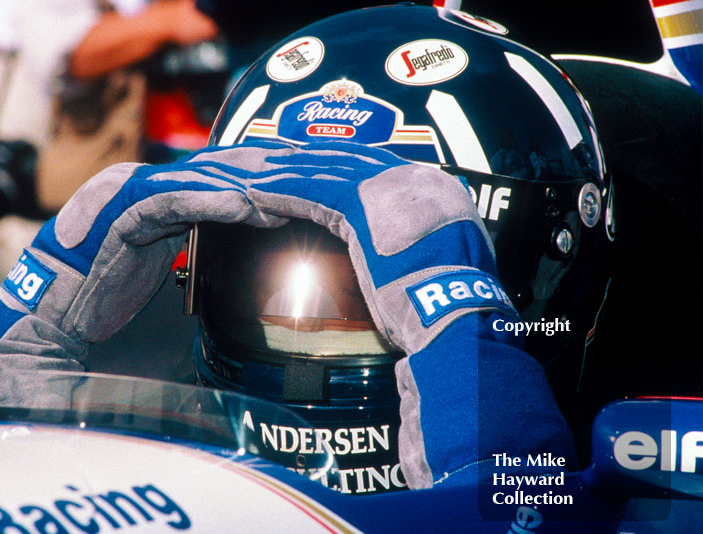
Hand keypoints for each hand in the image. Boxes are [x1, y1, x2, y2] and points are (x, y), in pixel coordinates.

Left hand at [241, 140, 515, 354]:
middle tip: (272, 158)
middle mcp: (412, 177)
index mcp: (433, 189)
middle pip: (345, 159)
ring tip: (253, 172)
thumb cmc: (447, 305)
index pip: (376, 168)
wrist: (456, 313)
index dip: (339, 167)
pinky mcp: (361, 204)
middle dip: (305, 160)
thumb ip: (417, 245)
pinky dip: (281, 191)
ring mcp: (388, 186)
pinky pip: (311, 190)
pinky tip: (255, 192)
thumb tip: (401, 254)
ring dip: (285, 172)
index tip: (314, 168)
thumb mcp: (438, 264)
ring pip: (323, 169)